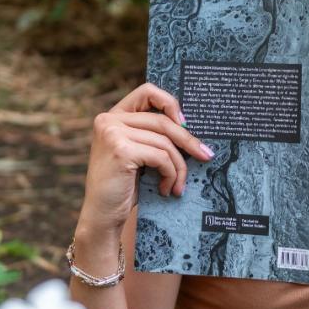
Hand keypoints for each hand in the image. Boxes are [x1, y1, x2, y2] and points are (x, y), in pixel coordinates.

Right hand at [78, 82, 213, 234]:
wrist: (102, 217)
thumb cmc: (123, 187)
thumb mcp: (137, 154)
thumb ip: (153, 136)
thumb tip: (191, 129)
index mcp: (112, 116)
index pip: (147, 91)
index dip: (170, 103)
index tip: (186, 123)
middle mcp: (108, 120)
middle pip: (162, 121)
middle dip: (188, 140)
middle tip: (206, 155)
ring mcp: (112, 134)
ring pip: (165, 142)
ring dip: (178, 167)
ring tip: (177, 185)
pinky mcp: (121, 151)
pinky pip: (161, 157)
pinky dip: (170, 174)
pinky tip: (166, 189)